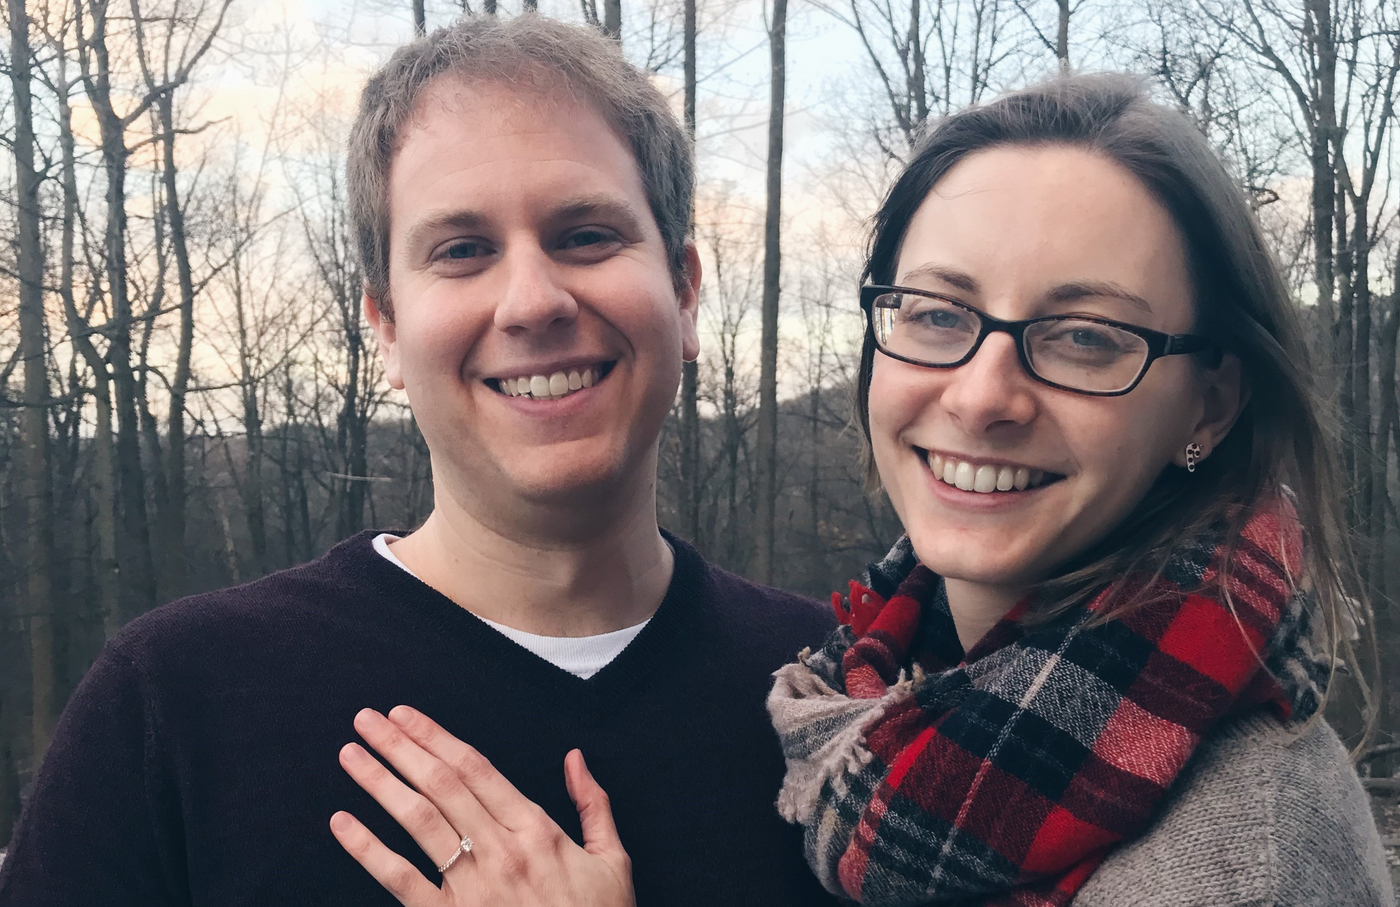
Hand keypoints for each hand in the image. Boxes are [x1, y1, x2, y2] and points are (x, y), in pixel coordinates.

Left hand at [330, 706, 634, 906]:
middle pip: (441, 784)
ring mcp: (472, 886)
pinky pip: (400, 879)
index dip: (436, 737)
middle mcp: (501, 850)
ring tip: (351, 756)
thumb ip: (593, 805)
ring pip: (418, 821)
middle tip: (367, 720)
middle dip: (400, 747)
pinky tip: (343, 824)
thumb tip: (575, 758)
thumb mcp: (612, 860)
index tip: (406, 716)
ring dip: (379, 783)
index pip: (475, 769)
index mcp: (537, 830)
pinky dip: (367, 850)